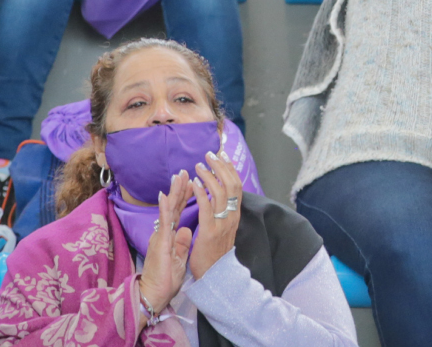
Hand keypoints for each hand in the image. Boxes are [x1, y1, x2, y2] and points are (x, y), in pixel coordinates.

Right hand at [137, 170, 194, 316]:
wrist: (154, 293)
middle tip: (185, 171)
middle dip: (180, 188)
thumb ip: (182, 242)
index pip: (179, 212)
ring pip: (168, 210)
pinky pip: (164, 223)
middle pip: (174, 207)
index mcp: (170, 236)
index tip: (191, 182)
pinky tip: (166, 195)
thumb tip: (187, 230)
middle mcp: (164, 233)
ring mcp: (160, 236)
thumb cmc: (165, 279)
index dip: (185, 197)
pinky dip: (165, 208)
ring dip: (173, 192)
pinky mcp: (160, 243)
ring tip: (178, 176)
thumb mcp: (178, 257)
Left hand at [187, 151, 242, 279]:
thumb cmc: (213, 255)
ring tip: (199, 165)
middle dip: (221, 166)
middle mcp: (232, 217)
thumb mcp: (222, 230)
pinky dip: (201, 192)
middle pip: (232, 184)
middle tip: (210, 154)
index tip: (222, 156)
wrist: (213, 277)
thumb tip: (217, 199)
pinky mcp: (210, 231)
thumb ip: (220, 214)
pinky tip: (194, 183)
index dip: (230, 169)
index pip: (237, 186)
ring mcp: (222, 224)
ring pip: (220, 192)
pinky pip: (206, 207)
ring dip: (209, 175)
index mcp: (235, 216)